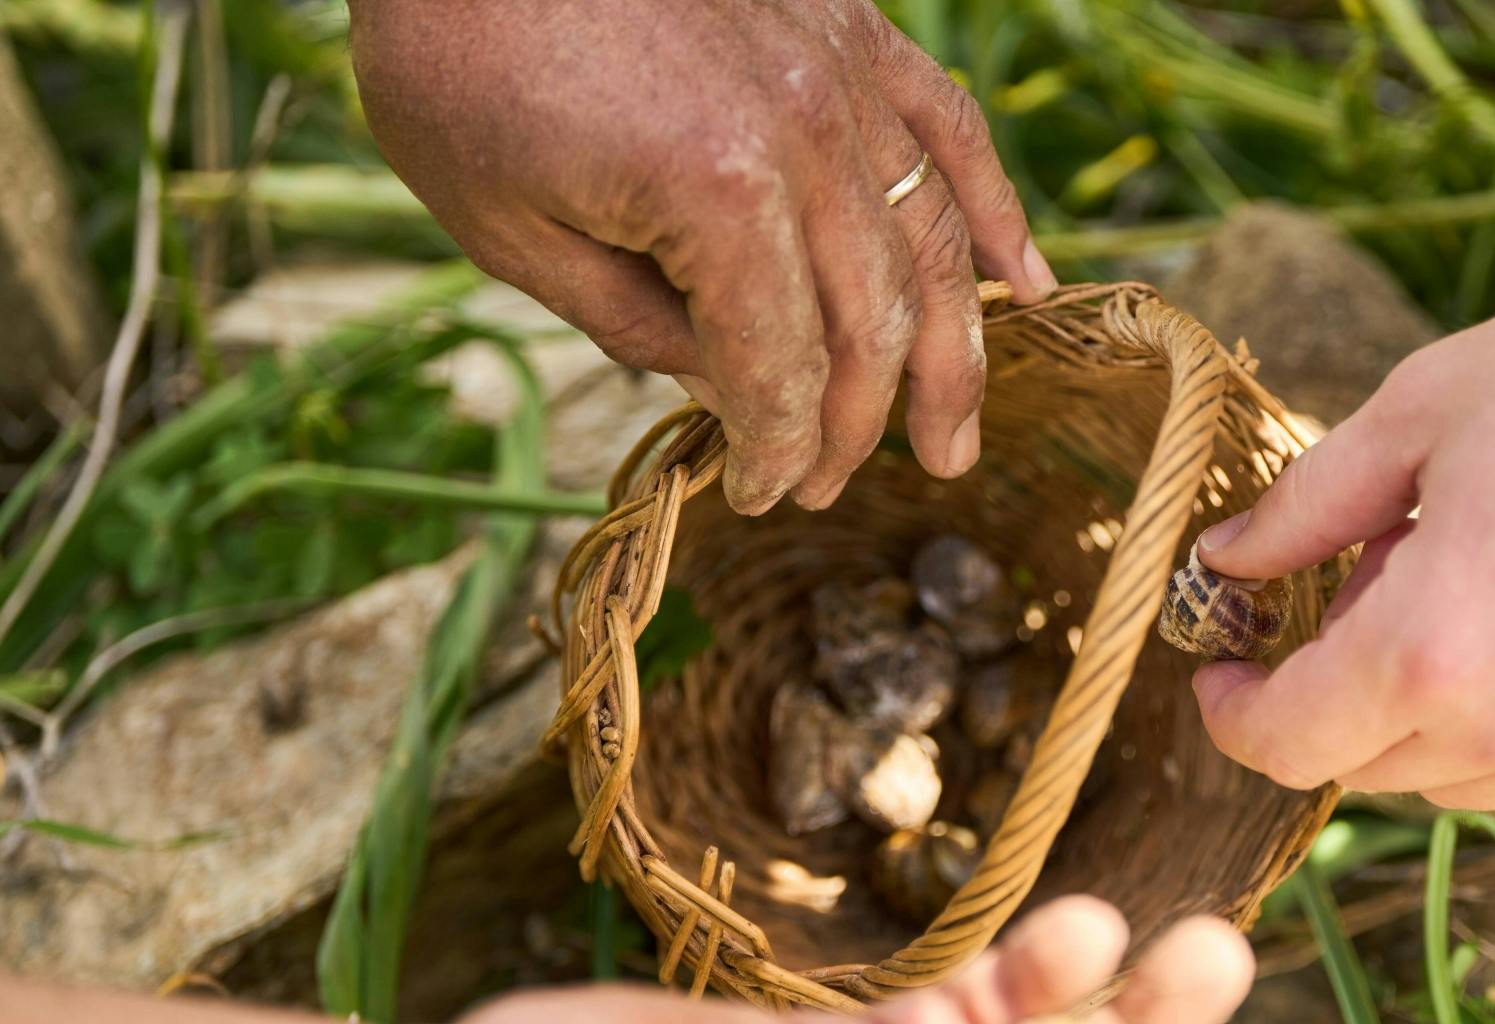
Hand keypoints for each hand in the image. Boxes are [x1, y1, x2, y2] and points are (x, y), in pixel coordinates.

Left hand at [349, 0, 1057, 513]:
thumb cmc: (459, 58)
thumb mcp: (509, 231)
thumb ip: (634, 327)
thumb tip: (727, 393)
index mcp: (716, 194)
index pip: (781, 367)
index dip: (778, 450)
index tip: (759, 496)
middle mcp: (803, 134)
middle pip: (871, 321)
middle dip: (855, 425)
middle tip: (829, 485)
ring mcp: (838, 72)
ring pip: (932, 240)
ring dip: (954, 355)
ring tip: (955, 440)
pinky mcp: (849, 26)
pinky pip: (948, 128)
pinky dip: (993, 210)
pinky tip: (1026, 284)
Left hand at [1191, 234, 1494, 808]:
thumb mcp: (1421, 410)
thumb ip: (1306, 507)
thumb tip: (1226, 562)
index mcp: (1429, 653)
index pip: (1285, 745)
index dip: (1233, 714)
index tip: (1223, 666)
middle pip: (1361, 766)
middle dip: (1328, 692)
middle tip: (1365, 574)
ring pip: (1450, 776)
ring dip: (1415, 711)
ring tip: (1460, 580)